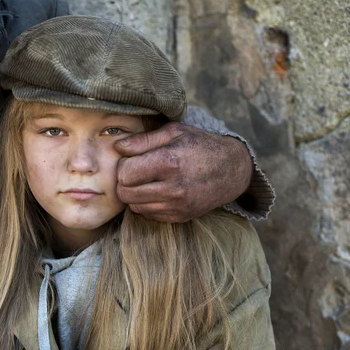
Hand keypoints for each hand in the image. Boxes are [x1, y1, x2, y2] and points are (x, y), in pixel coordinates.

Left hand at [114, 122, 252, 222]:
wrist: (232, 170)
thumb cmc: (200, 145)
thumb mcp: (174, 132)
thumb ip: (143, 140)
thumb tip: (118, 147)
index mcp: (169, 162)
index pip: (125, 173)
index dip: (123, 165)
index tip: (131, 160)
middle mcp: (173, 188)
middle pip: (126, 193)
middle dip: (125, 182)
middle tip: (134, 172)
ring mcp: (178, 206)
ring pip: (135, 206)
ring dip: (134, 194)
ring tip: (146, 181)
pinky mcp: (180, 217)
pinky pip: (148, 215)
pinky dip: (146, 204)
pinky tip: (156, 191)